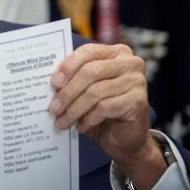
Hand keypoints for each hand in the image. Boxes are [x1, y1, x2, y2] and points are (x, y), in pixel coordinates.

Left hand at [49, 44, 166, 189]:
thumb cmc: (102, 110)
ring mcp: (137, 82)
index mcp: (116, 52)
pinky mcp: (138, 102)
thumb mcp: (86, 90)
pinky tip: (80, 126)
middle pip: (90, 72)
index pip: (88, 52)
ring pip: (95, 92)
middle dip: (67, 92)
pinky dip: (88, 118)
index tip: (53, 83)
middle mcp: (130, 63)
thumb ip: (74, 78)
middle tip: (53, 108)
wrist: (125, 138)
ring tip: (62, 121)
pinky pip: (105, 107)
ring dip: (74, 109)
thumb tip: (50, 80)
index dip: (68, 66)